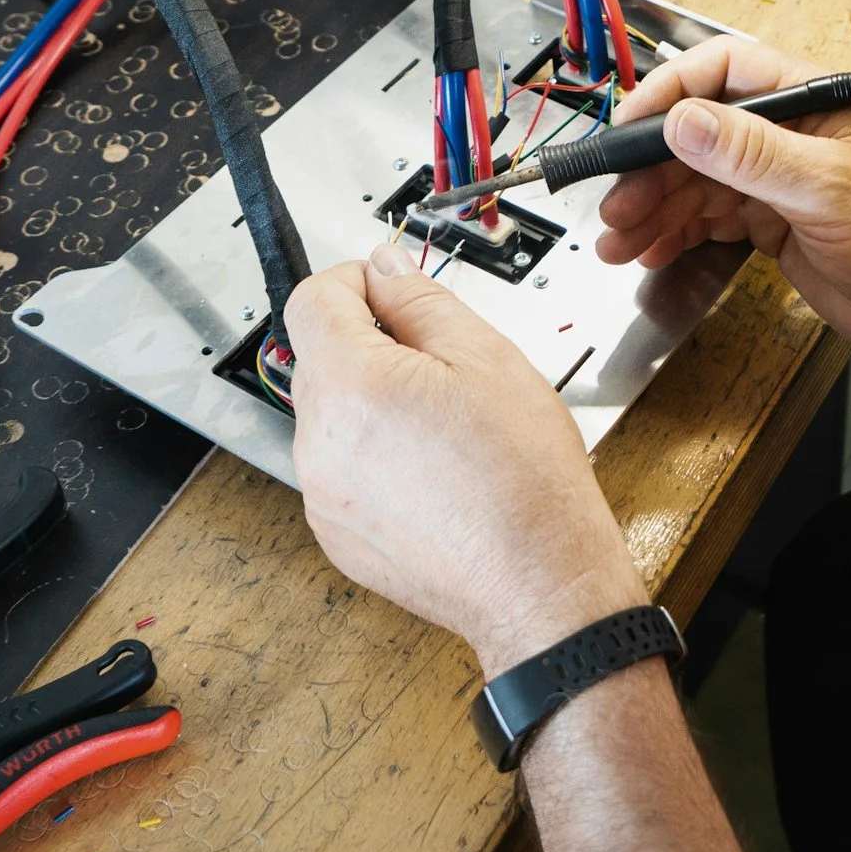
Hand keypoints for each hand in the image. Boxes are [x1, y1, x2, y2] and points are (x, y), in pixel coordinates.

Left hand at [283, 246, 646, 675]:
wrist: (538, 584)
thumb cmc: (524, 478)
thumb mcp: (486, 358)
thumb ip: (421, 300)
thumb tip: (384, 266)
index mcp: (349, 385)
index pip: (312, 299)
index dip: (357, 282)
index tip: (396, 292)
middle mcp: (316, 442)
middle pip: (323, 359)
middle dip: (375, 347)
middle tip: (448, 370)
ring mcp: (321, 494)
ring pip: (335, 417)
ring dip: (377, 406)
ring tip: (449, 433)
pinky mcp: (335, 534)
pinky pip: (343, 471)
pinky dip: (379, 461)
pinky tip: (437, 476)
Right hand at [593, 38, 850, 356]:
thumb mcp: (825, 188)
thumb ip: (751, 153)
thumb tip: (685, 120)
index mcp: (808, 101)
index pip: (724, 71)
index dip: (671, 93)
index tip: (630, 126)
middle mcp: (788, 134)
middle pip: (698, 134)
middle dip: (650, 169)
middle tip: (614, 207)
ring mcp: (778, 180)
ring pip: (696, 181)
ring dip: (653, 208)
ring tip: (618, 240)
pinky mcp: (772, 223)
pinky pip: (710, 217)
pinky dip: (676, 233)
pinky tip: (650, 250)